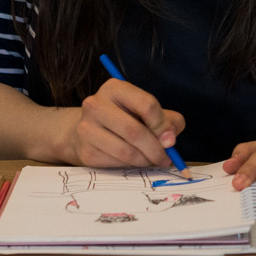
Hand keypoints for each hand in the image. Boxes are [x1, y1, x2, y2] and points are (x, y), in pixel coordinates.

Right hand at [58, 78, 185, 167]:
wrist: (89, 129)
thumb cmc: (125, 117)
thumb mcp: (147, 111)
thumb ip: (167, 120)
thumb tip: (169, 139)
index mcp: (114, 88)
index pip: (146, 104)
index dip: (162, 125)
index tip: (170, 139)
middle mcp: (95, 105)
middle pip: (134, 131)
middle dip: (155, 149)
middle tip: (165, 158)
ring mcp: (87, 128)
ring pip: (126, 151)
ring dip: (145, 160)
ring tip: (151, 160)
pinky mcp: (86, 151)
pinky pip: (116, 164)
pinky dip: (131, 166)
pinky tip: (134, 161)